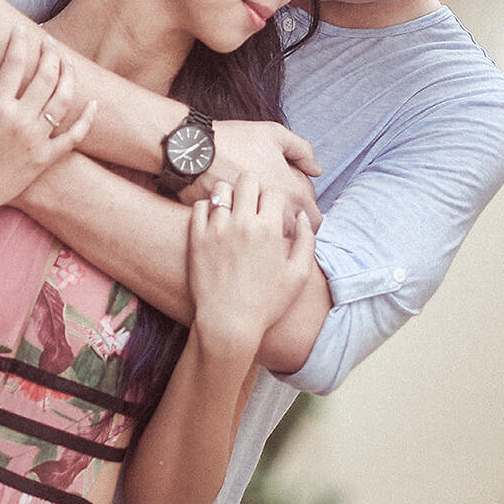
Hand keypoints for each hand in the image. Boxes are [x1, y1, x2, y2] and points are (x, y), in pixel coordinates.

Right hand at [0, 28, 95, 221]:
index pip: (14, 63)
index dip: (19, 42)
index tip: (21, 30)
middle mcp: (19, 120)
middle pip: (45, 77)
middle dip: (50, 53)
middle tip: (49, 42)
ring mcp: (36, 141)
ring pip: (63, 101)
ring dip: (68, 77)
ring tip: (66, 63)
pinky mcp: (45, 159)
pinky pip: (73, 137)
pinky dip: (87, 120)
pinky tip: (93, 103)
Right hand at [178, 119, 320, 231]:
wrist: (192, 151)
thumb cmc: (234, 140)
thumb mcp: (274, 134)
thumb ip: (302, 151)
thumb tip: (316, 170)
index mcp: (291, 193)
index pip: (316, 220)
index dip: (310, 213)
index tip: (299, 206)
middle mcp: (274, 215)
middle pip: (296, 235)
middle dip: (291, 226)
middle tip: (279, 213)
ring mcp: (251, 228)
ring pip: (272, 242)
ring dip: (271, 234)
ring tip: (260, 219)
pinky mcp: (230, 232)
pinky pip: (246, 241)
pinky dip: (247, 235)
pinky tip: (241, 221)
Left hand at [185, 172, 317, 340]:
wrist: (228, 323)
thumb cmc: (267, 303)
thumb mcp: (297, 275)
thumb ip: (306, 241)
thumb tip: (303, 217)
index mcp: (270, 230)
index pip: (273, 190)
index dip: (275, 198)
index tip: (272, 210)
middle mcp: (243, 224)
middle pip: (247, 180)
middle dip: (253, 187)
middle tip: (251, 200)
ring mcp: (217, 229)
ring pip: (220, 188)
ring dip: (229, 194)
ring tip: (232, 208)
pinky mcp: (196, 238)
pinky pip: (199, 206)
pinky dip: (207, 207)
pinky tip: (214, 220)